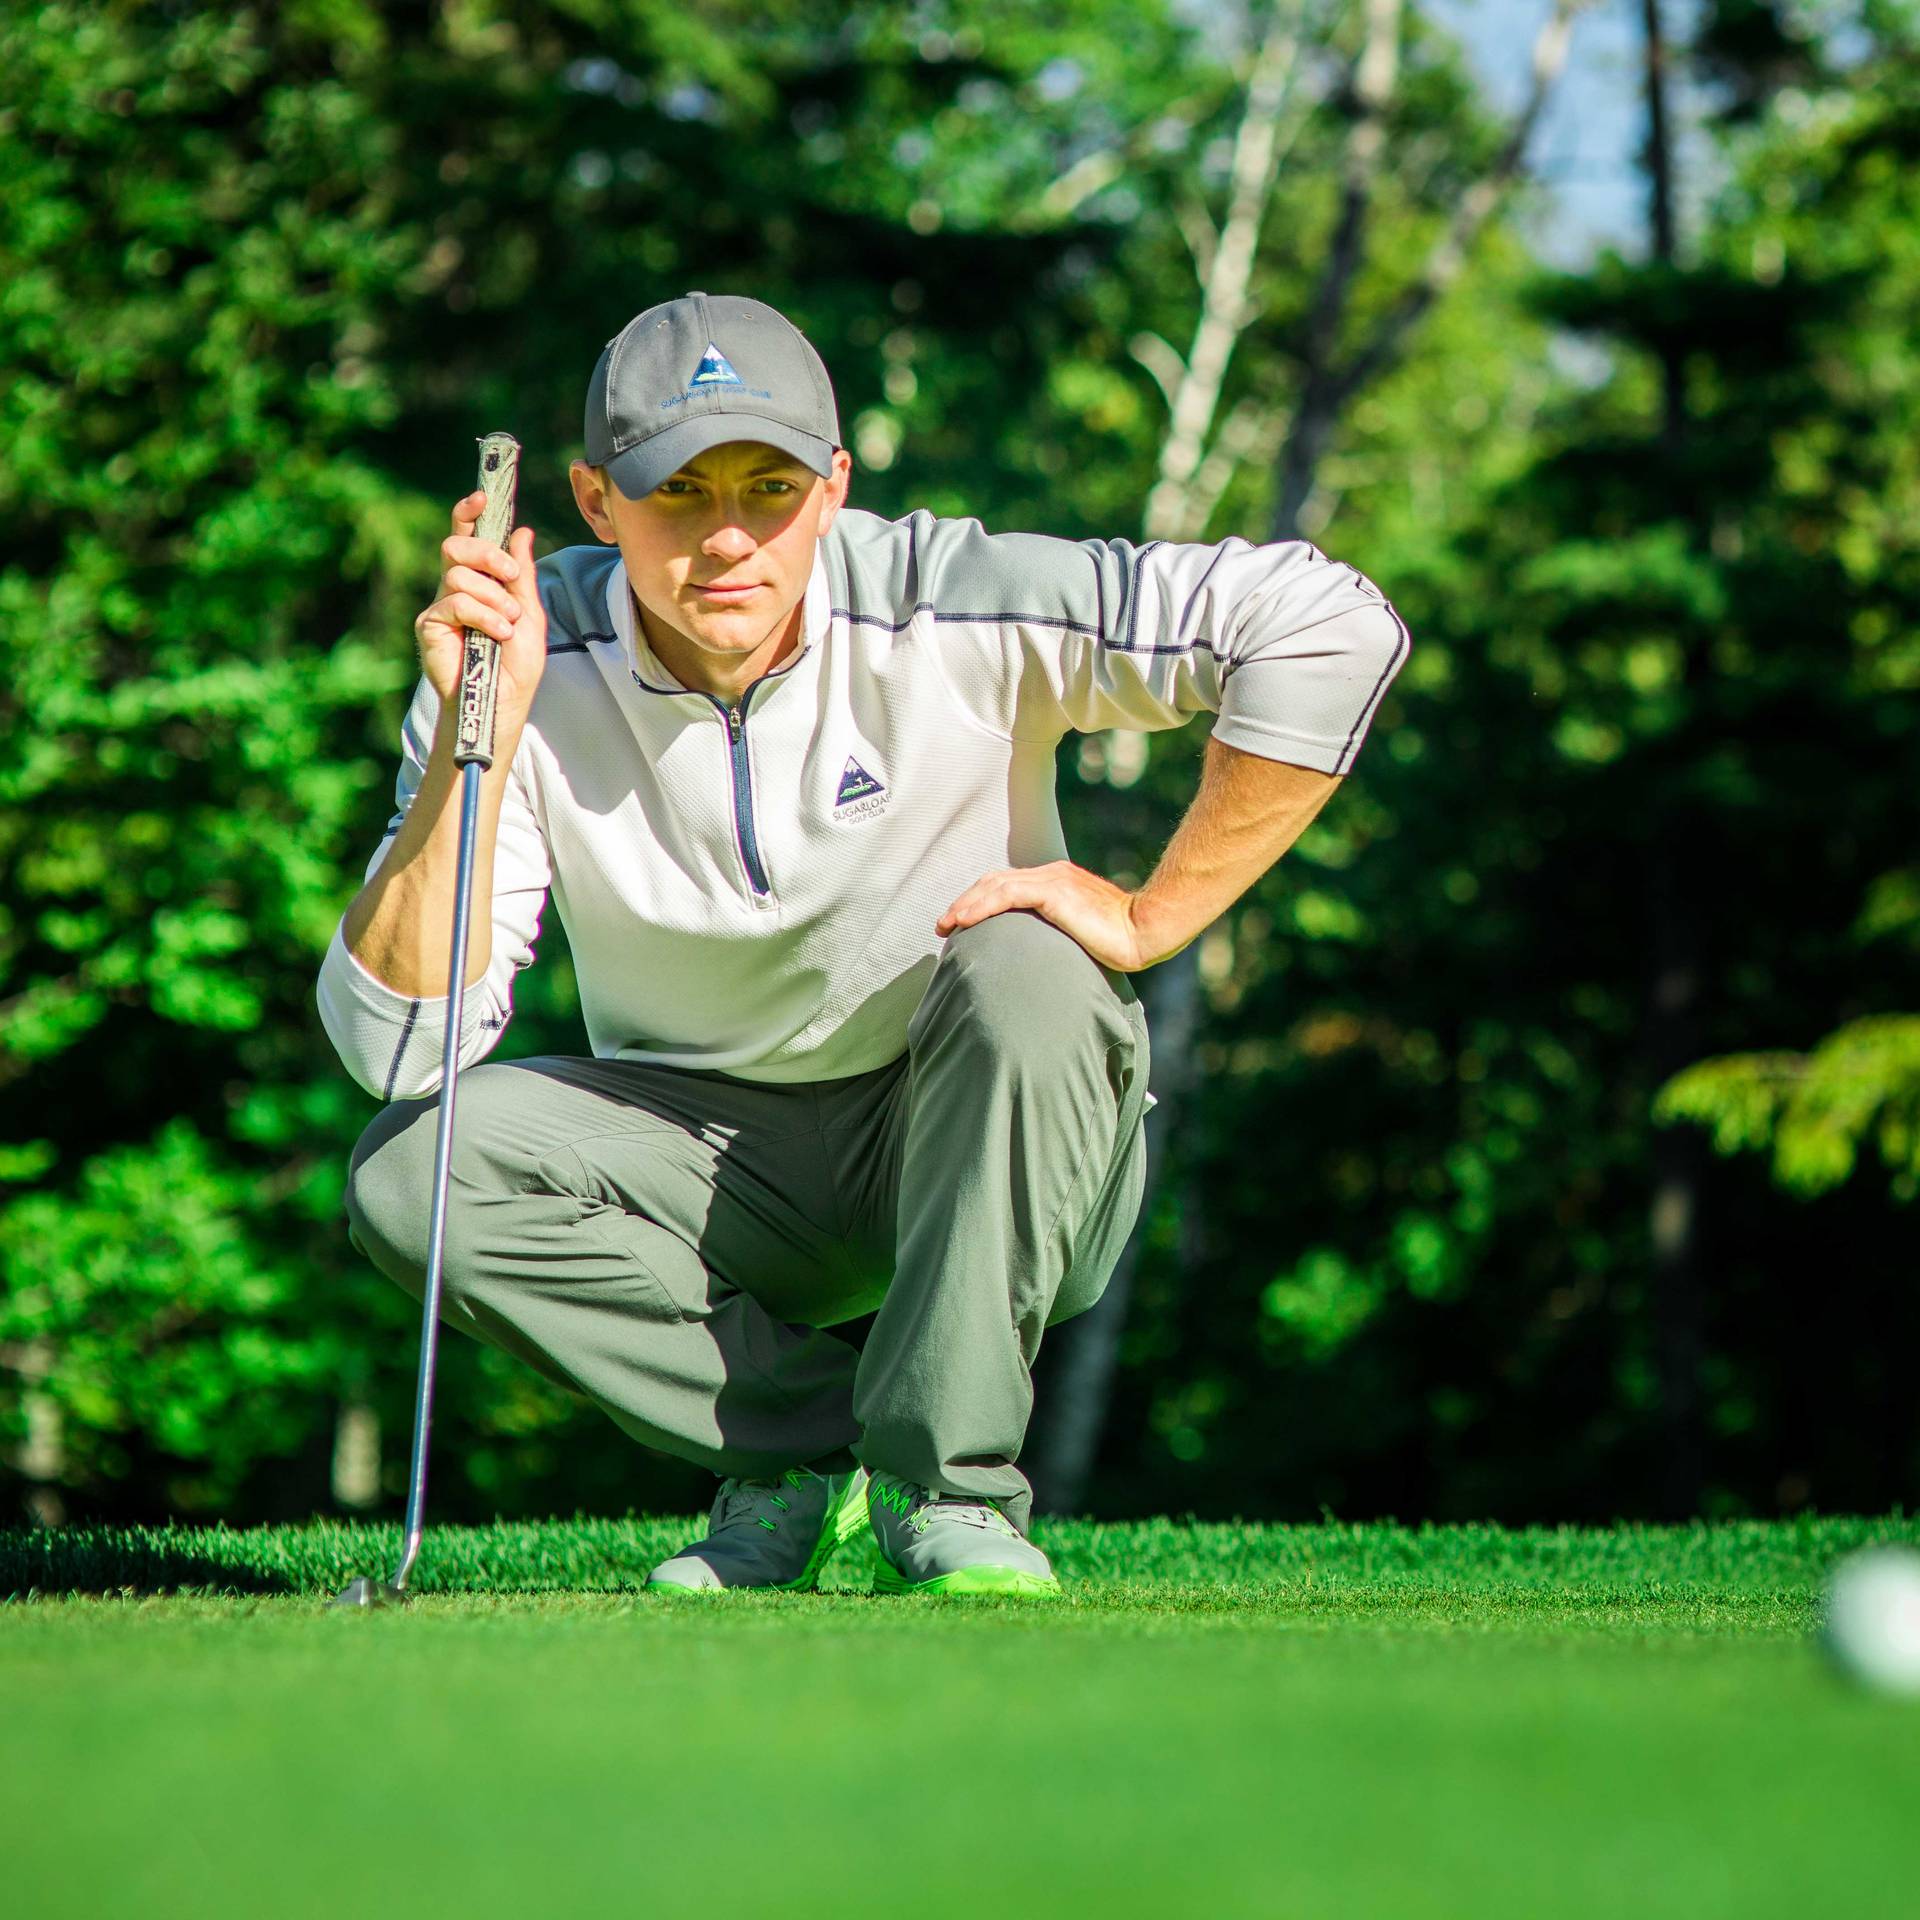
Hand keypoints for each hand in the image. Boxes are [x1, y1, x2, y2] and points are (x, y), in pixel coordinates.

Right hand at [414, 492, 547, 727]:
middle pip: (457, 546)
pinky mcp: (429, 625)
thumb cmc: (516, 664)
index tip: (482, 497)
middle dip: (488, 554)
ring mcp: (441, 605)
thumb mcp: (530, 615)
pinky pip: (454, 602)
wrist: (503, 703)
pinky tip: (496, 634)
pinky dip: (482, 615)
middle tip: (510, 577)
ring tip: (507, 624)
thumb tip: (523, 530)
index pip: (467, 537)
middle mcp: (456, 588)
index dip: (469, 514)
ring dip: (492, 596)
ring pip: (458, 574)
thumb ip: (523, 575)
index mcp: (480, 581)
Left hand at [937, 860, 1154, 971]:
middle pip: (994, 881)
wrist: (1145, 930)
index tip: (959, 923)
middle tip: (943, 925)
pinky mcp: (1054, 891)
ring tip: (946, 925)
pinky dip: (981, 907)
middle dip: (965, 901)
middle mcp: (1051, 874)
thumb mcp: (1081, 935)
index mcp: (1057, 882)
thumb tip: (1040, 961)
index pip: (1007, 884)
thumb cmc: (1121, 941)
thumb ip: (1058, 936)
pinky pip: (1007, 894)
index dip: (979, 901)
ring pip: (995, 885)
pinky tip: (963, 921)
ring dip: (965, 905)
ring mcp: (1053, 880)